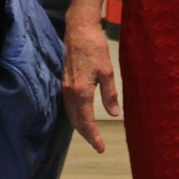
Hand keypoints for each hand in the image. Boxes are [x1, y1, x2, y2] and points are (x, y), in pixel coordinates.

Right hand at [62, 16, 118, 152]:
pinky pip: (68, 106)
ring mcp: (65, 87)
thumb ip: (109, 94)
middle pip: (76, 121)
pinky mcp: (65, 82)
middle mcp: (70, 92)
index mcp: (81, 91)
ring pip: (71, 114)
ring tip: (91, 135)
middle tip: (98, 145)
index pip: (86, 121)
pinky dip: (76, 116)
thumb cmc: (95, 48)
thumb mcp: (107, 71)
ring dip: (80, 127)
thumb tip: (114, 113)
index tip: (101, 148)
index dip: (93, 136)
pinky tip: (82, 117)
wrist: (79, 30)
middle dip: (86, 135)